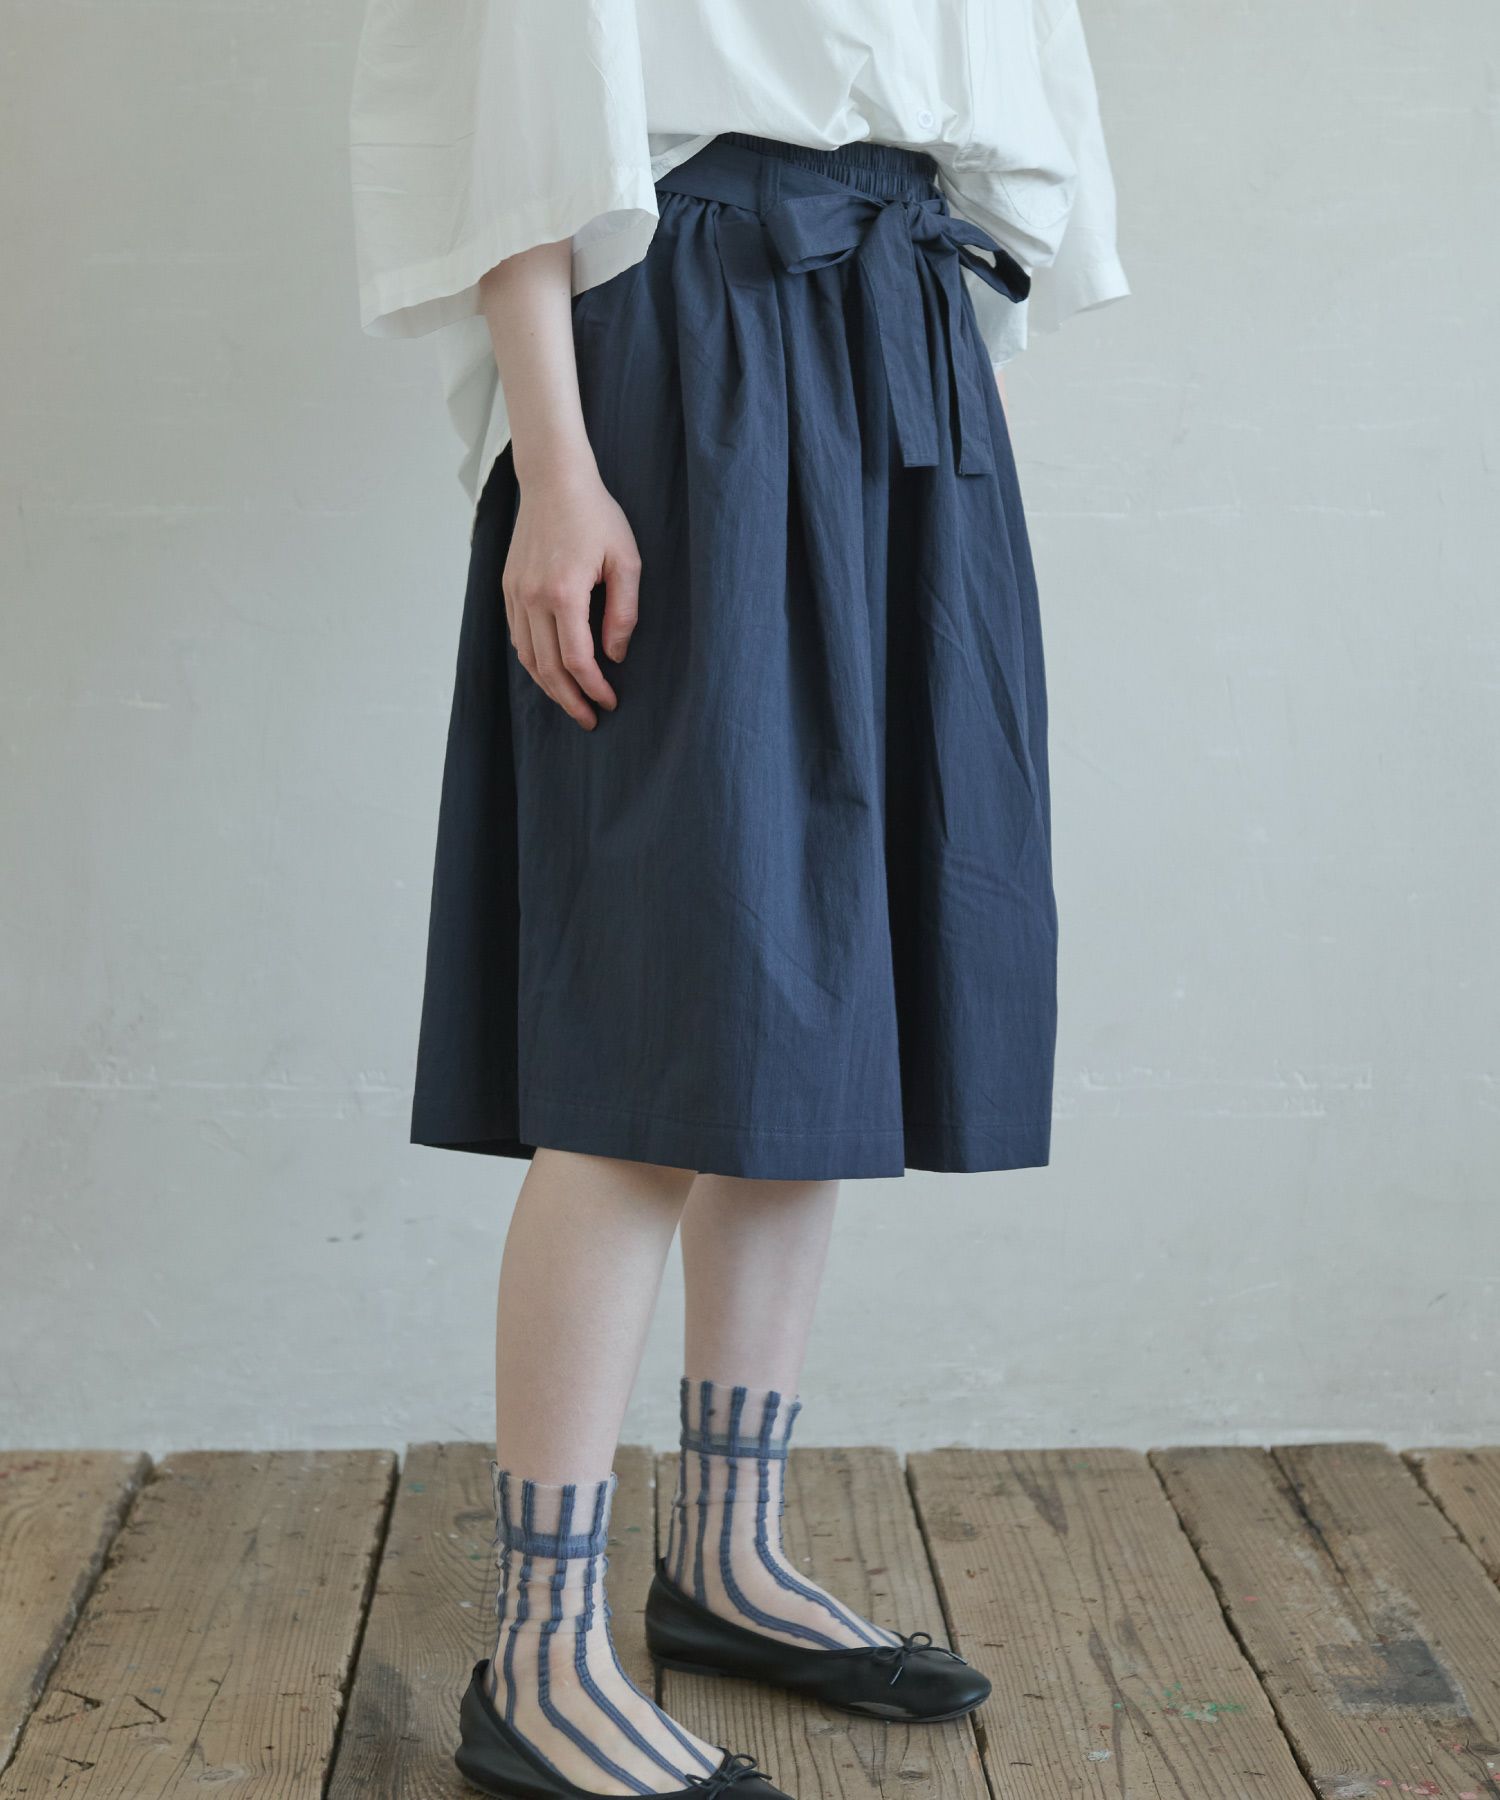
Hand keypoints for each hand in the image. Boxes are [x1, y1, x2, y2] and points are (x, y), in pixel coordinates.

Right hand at [502, 462, 640, 729]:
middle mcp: (532, 598)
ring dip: (549, 687)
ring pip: (527, 658)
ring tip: (571, 702)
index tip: (610, 702)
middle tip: (589, 720)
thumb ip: (623, 612)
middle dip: (570, 700)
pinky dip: (533, 661)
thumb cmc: (596, 516)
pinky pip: (517, 637)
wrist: (553, 480)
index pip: (577, 660)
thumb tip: (615, 655)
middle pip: (548, 668)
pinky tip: (551, 671)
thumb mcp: (626, 560)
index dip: (594, 688)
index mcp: (563, 593)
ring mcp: (515, 594)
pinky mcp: (508, 588)